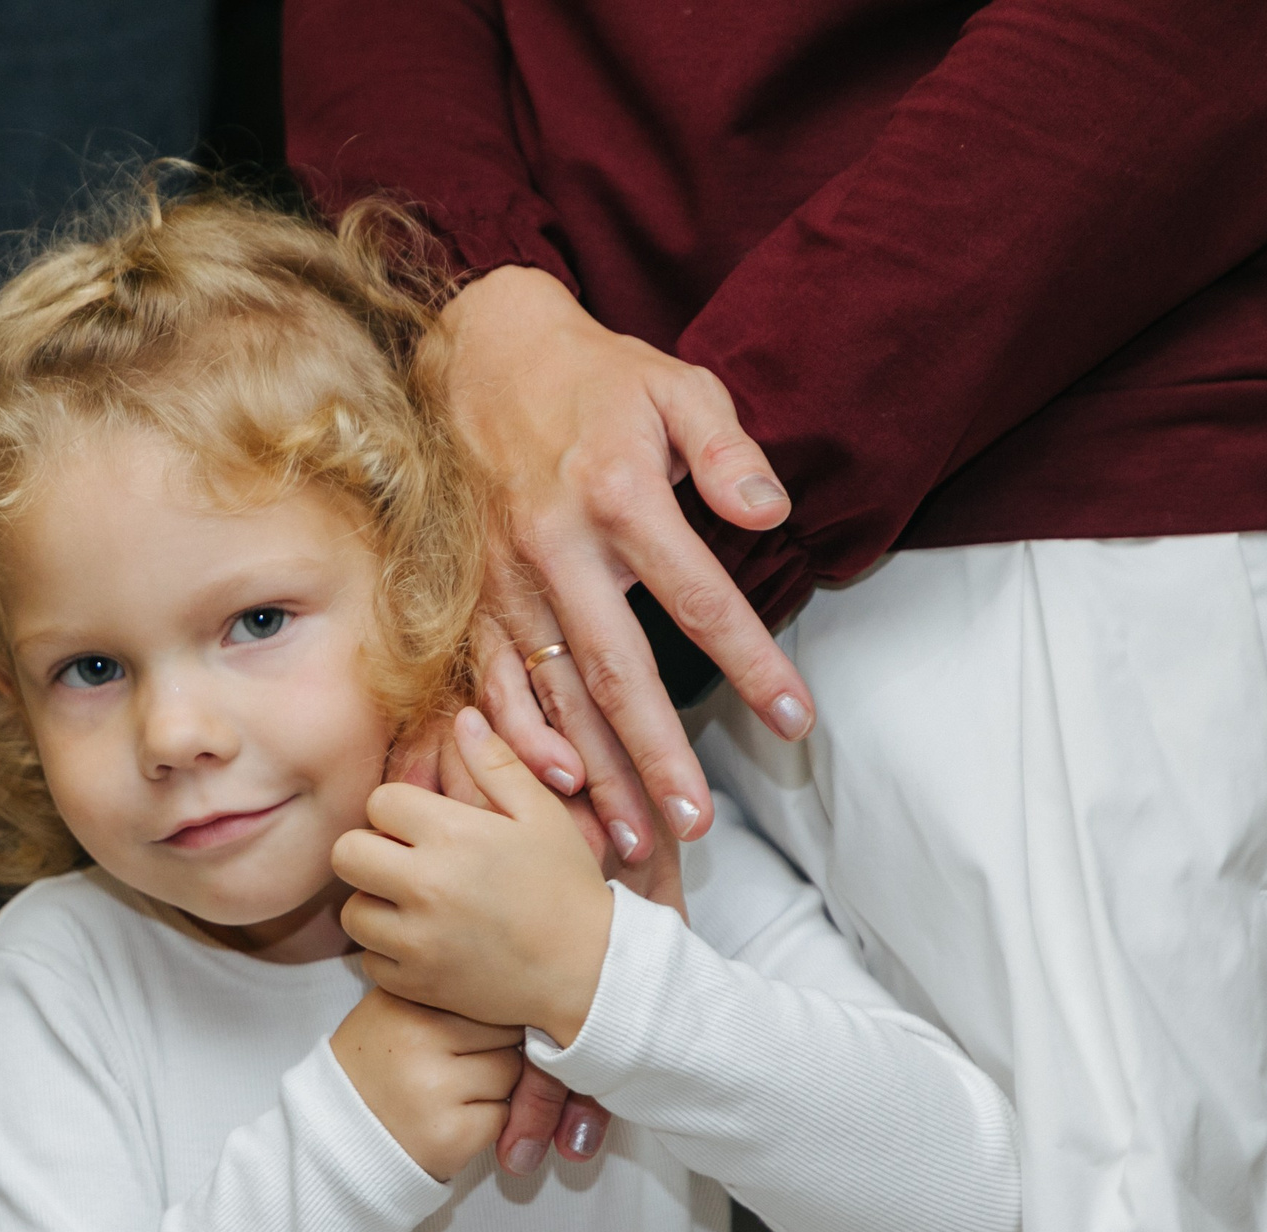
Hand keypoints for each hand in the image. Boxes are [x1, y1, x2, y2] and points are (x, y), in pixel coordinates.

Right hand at [330, 986, 524, 1180]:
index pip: (480, 992)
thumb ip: (439, 991)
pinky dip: (485, 1122)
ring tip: (451, 1092)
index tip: (467, 1030)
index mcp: (402, 1001)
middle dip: (494, 1048)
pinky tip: (450, 1120)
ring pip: (510, 1072)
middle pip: (504, 1030)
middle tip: (458, 1065)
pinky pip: (502, 1116)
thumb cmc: (372, 1069)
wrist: (334, 1136)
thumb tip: (506, 987)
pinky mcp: (451, 1134)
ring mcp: (434, 1088)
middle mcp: (416, 1039)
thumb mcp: (388, 1011)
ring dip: (494, 1086)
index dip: (483, 1013)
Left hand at [337, 707, 614, 1044]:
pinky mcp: (415, 984)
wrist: (591, 973)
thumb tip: (462, 718)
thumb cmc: (567, 887)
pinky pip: (370, 960)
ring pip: (353, 910)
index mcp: (454, 835)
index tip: (423, 826)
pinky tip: (425, 943)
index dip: (399, 809)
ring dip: (376, 904)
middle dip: (370, 851)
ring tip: (415, 904)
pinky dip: (389, 952)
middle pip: (347, 853)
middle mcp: (426, 886)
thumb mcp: (542, 815)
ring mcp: (416, 940)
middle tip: (404, 861)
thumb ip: (496, 764)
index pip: (380, 802)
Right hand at [435, 265, 812, 857]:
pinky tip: (552, 790)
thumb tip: (771, 513)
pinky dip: (518, 741)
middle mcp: (556, 550)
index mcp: (617, 496)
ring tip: (632, 840)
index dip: (750, 663)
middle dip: (657, 756)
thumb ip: (727, 451)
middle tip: (695, 827)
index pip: (698, 598)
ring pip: (554, 696)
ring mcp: (505, 581)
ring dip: (593, 774)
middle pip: (616, 673)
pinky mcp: (472, 599)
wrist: (479, 356)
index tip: (794, 720)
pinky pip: (491, 685)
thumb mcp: (677, 385)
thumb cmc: (595, 378)